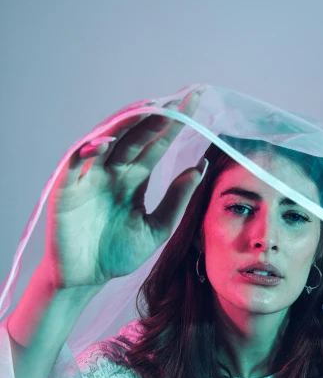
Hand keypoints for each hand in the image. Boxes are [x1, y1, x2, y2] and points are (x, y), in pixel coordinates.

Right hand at [43, 92, 205, 288]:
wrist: (86, 278)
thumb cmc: (118, 254)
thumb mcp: (156, 228)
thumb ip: (176, 200)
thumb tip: (200, 167)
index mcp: (134, 179)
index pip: (156, 145)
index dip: (175, 126)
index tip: (195, 105)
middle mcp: (113, 171)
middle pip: (135, 137)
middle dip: (157, 117)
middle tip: (180, 99)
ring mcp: (90, 176)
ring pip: (108, 141)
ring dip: (126, 125)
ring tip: (149, 109)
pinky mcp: (67, 187)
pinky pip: (76, 162)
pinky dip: (89, 150)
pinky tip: (108, 141)